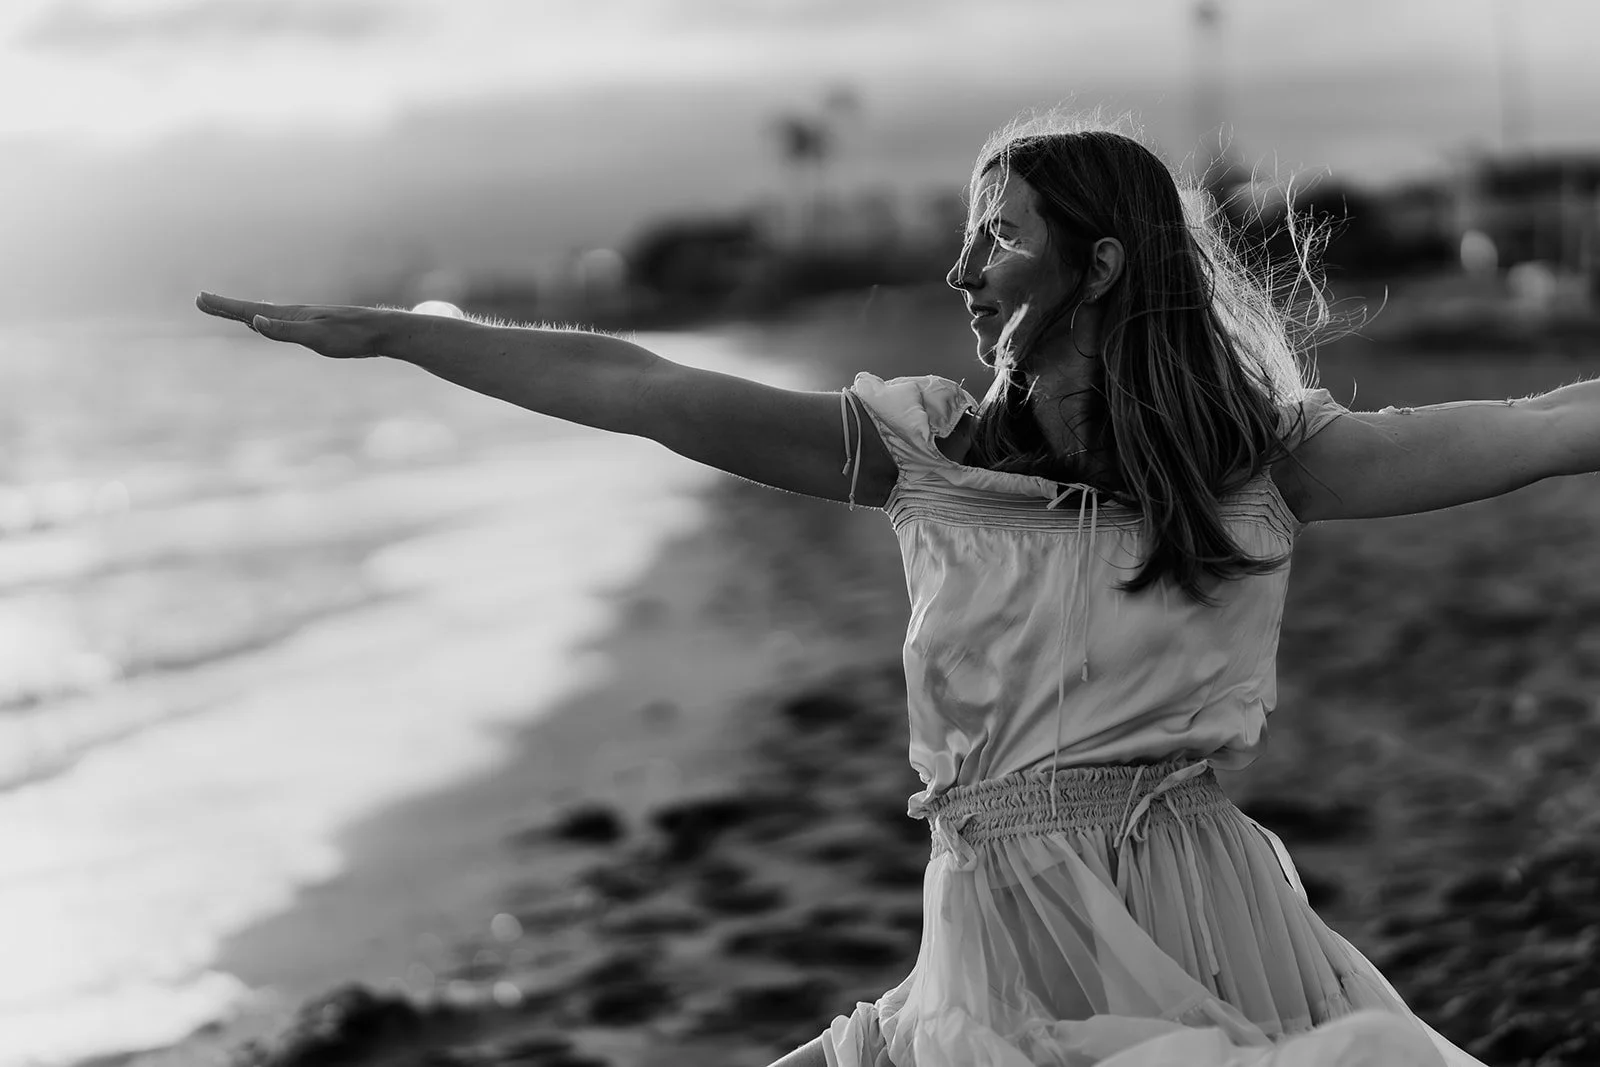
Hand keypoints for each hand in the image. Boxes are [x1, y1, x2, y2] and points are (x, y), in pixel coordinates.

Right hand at [195, 292, 395, 358]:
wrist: (382, 331)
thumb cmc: (351, 336)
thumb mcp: (317, 337)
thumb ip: (285, 331)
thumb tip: (255, 321)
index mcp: (289, 316)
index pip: (248, 310)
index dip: (223, 306)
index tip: (200, 298)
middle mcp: (294, 315)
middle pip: (252, 310)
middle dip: (225, 307)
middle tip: (201, 300)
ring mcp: (304, 320)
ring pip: (265, 315)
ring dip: (242, 313)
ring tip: (224, 310)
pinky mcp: (315, 327)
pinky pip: (280, 322)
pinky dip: (264, 321)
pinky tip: (264, 323)